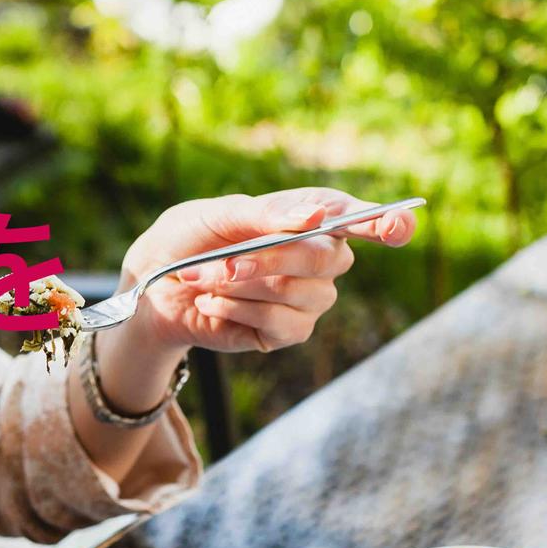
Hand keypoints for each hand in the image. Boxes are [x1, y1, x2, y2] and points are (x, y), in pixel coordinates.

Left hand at [117, 189, 416, 353]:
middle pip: (329, 257)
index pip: (360, 218)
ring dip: (245, 286)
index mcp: (308, 217)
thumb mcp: (215, 215)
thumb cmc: (186, 239)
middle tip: (227, 262)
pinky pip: (281, 325)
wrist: (151, 285)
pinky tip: (213, 305)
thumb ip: (263, 216)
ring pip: (301, 293)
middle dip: (274, 258)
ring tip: (205, 280)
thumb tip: (314, 217)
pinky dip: (239, 312)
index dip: (387, 222)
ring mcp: (307, 297)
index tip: (395, 226)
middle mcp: (317, 257)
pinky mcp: (286, 332)